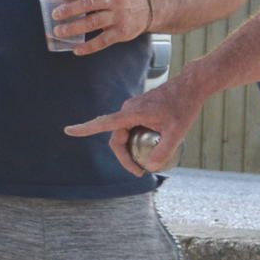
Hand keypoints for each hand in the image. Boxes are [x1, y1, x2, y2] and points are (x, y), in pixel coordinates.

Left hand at [51, 0, 154, 55]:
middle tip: (56, 15)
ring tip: (59, 32)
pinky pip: (103, 41)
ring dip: (74, 28)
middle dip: (70, 9)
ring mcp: (119, 16)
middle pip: (90, 3)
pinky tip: (76, 49)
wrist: (149, 7)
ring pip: (93, 22)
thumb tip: (63, 1)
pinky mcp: (122, 32)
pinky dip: (88, 47)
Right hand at [65, 75, 202, 175]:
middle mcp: (128, 110)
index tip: (68, 131)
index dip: (85, 128)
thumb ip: (164, 151)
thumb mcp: (178, 132)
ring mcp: (133, 109)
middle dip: (124, 157)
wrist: (190, 86)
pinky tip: (151, 146)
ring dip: (130, 150)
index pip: (103, 123)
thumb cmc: (184, 106)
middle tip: (140, 172)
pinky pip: (131, 128)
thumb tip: (152, 167)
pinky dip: (135, 140)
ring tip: (147, 163)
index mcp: (131, 113)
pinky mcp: (139, 109)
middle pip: (116, 138)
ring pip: (124, 134)